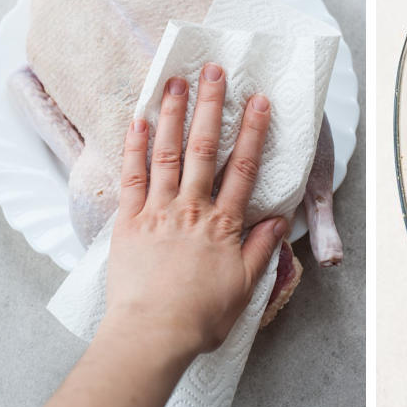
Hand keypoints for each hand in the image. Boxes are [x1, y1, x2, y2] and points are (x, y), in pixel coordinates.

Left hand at [103, 63, 287, 357]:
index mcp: (223, 224)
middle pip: (202, 149)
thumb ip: (262, 248)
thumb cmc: (201, 317)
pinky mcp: (129, 221)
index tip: (258, 101)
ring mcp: (158, 211)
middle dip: (209, 106)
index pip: (243, 168)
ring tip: (174, 81)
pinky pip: (131, 177)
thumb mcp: (245, 286)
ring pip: (166, 154)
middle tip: (212, 70)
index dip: (252, 131)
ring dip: (171, 115)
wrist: (152, 336)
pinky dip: (134, 147)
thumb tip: (278, 220)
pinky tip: (137, 120)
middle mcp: (191, 208)